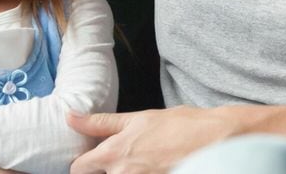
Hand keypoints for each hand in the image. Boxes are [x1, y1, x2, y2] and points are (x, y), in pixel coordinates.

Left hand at [67, 106, 240, 173]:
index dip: (82, 162)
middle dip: (105, 169)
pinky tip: (154, 165)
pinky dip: (141, 173)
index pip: (78, 168)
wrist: (215, 140)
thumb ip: (100, 122)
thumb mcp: (138, 118)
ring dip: (124, 171)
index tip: (93, 155)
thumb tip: (70, 116)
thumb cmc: (180, 125)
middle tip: (126, 155)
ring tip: (144, 158)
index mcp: (113, 155)